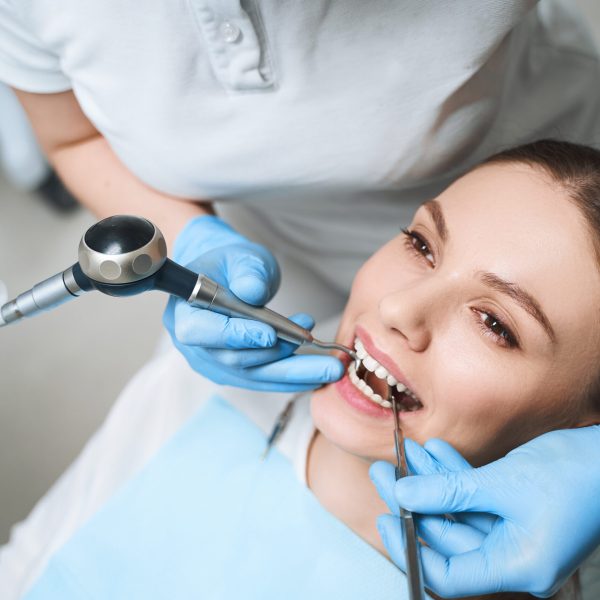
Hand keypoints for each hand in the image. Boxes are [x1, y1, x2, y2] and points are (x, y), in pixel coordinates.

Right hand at [163, 215, 343, 390]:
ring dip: (295, 373)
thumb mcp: (240, 256)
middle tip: (321, 360)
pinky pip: (264, 377)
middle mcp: (195, 346)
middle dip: (281, 360)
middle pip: (236, 361)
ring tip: (330, 367)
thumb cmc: (230, 263)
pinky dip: (292, 375)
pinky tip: (318, 371)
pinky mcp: (235, 372)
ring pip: (255, 374)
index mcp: (183, 313)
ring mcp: (214, 362)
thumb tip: (251, 293)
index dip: (235, 335)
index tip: (270, 334)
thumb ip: (246, 271)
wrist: (227, 274)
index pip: (203, 332)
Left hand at [370, 426, 599, 597]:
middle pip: (448, 537)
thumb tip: (402, 496)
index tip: (386, 519)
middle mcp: (514, 558)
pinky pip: (475, 498)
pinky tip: (435, 452)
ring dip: (432, 481)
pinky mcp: (514, 512)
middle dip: (415, 501)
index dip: (412, 550)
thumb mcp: (503, 484)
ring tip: (407, 454)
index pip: (449, 576)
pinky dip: (455, 476)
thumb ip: (449, 492)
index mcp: (517, 568)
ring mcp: (514, 534)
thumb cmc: (574, 476)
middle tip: (387, 473)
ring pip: (459, 512)